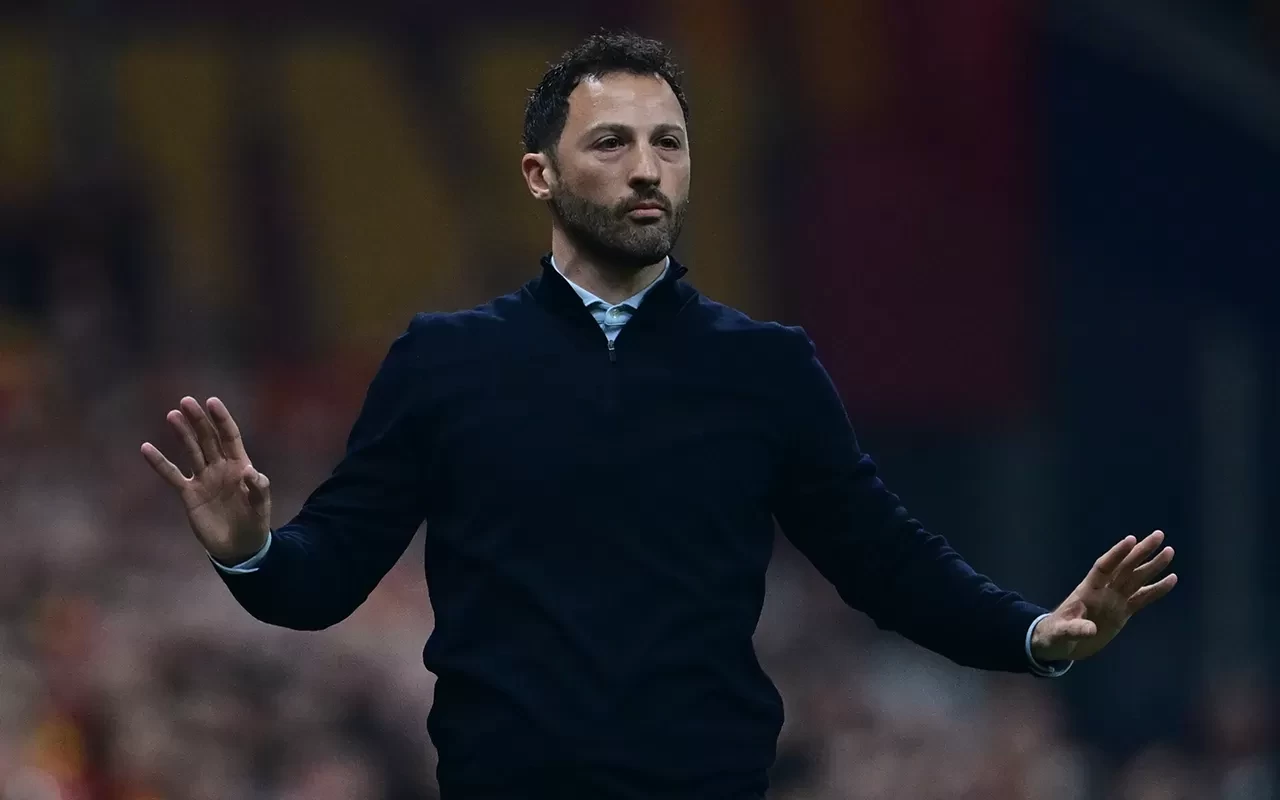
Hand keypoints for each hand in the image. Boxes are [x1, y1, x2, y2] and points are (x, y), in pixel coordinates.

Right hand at [140, 396, 271, 564]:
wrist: (239, 547)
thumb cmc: (254, 522)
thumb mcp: (261, 506)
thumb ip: (259, 488)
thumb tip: (251, 472)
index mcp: (240, 465)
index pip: (230, 436)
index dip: (221, 419)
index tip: (212, 401)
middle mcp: (220, 467)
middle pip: (208, 439)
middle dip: (198, 421)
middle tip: (186, 401)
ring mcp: (203, 479)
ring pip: (191, 451)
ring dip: (182, 434)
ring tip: (173, 415)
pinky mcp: (189, 494)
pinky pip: (172, 475)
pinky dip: (160, 463)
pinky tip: (147, 448)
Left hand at [1031, 530, 1176, 662]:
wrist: (1061, 644)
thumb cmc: (1055, 634)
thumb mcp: (1061, 633)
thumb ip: (1075, 629)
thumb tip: (1090, 630)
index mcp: (1087, 590)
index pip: (1104, 567)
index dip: (1116, 554)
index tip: (1131, 540)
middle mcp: (1104, 591)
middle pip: (1125, 568)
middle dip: (1141, 552)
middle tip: (1159, 535)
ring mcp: (1114, 600)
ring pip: (1136, 579)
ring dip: (1152, 566)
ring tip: (1169, 551)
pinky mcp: (1123, 612)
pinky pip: (1143, 598)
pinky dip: (1157, 590)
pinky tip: (1171, 579)